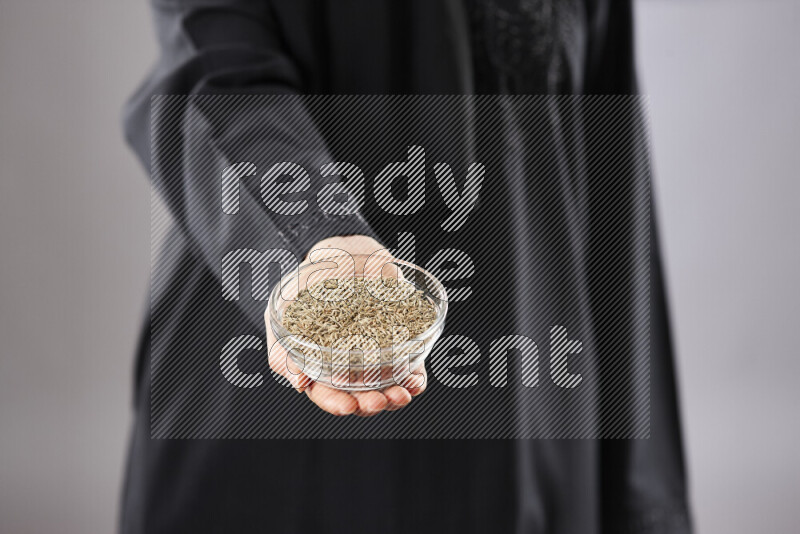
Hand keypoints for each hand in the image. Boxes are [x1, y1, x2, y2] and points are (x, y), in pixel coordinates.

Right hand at [265, 235, 426, 415]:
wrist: (341, 250)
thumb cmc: (307, 282)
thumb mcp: (285, 311)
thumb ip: (283, 348)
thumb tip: (299, 383)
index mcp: (319, 364)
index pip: (326, 393)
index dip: (336, 403)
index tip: (347, 405)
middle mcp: (349, 364)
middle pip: (360, 395)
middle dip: (370, 404)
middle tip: (379, 401)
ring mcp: (376, 353)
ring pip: (387, 386)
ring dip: (396, 396)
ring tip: (401, 394)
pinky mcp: (401, 338)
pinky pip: (412, 365)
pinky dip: (416, 377)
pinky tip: (416, 380)